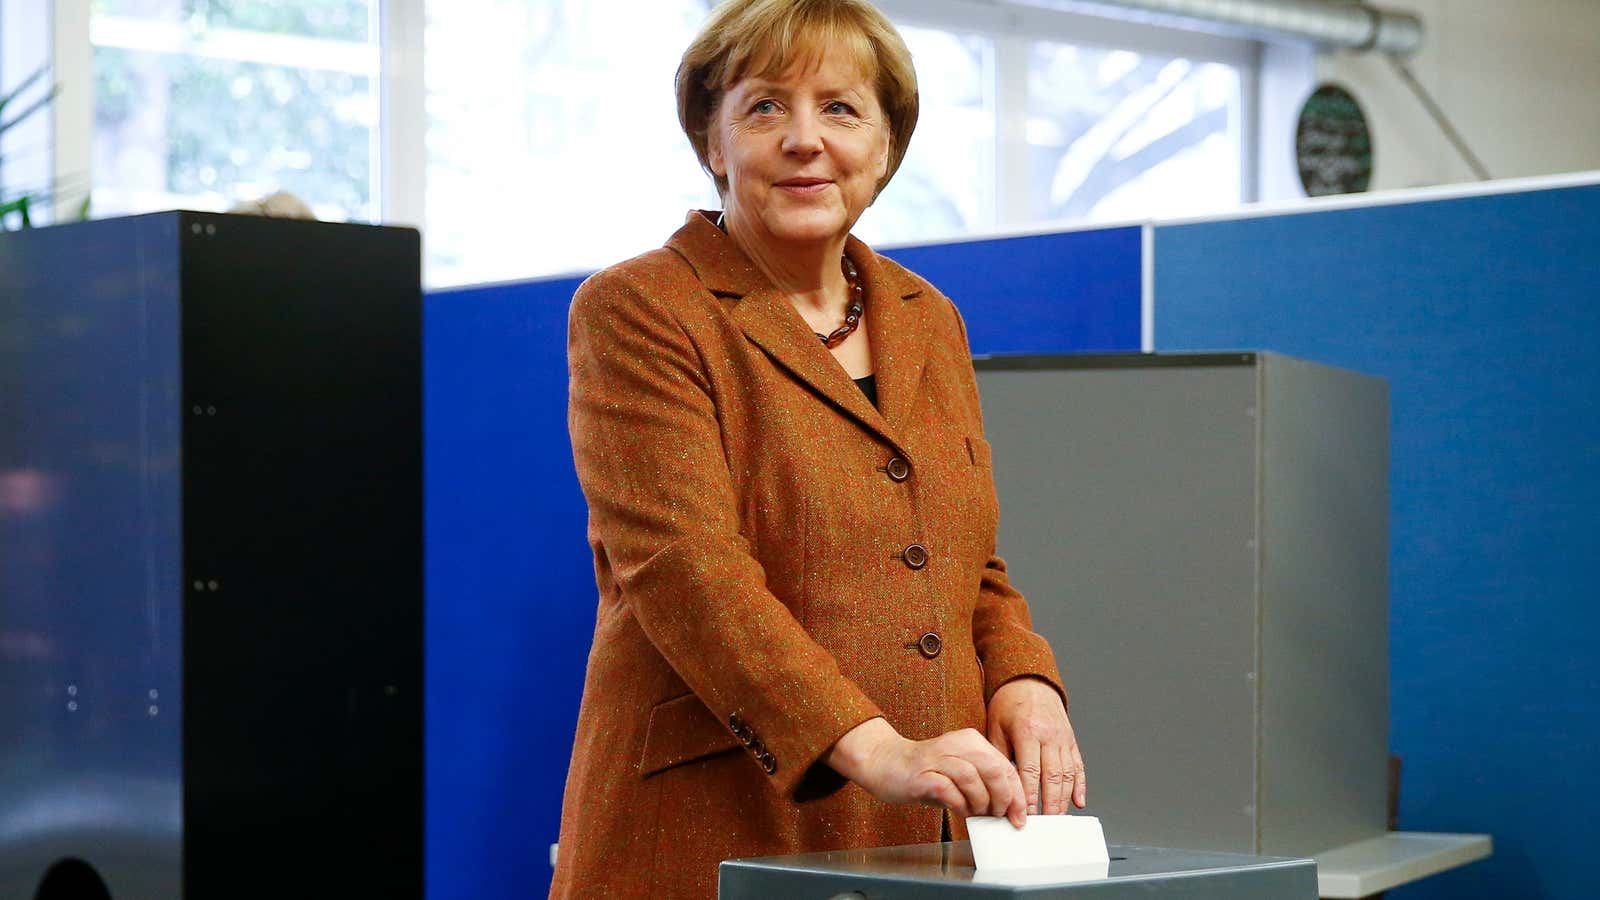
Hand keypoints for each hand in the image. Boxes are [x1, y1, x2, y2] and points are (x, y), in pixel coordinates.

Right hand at [828, 717, 1027, 826]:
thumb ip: (984, 783)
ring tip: (977, 813)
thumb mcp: (961, 772)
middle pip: (994, 770)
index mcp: (971, 740)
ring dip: (980, 803)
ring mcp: (937, 758)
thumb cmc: (927, 772)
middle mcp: (956, 744)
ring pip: (974, 779)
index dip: (1017, 794)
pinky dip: (959, 805)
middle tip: (998, 815)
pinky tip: (959, 810)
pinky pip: (949, 791)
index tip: (1020, 816)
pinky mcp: (922, 774)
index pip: (1005, 767)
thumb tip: (1011, 809)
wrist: (886, 763)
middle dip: (1003, 799)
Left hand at [987, 677, 1085, 813]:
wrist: (1030, 682)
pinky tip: (1078, 802)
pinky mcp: (1071, 740)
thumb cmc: (1009, 704)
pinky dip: (1080, 785)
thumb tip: (998, 784)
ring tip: (1057, 819)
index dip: (1029, 796)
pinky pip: (1078, 766)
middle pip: (1052, 776)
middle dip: (1049, 803)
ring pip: (1067, 774)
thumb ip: (999, 754)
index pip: (1030, 771)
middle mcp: (1049, 736)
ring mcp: (1063, 738)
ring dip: (1063, 799)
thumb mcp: (995, 725)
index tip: (1026, 815)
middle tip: (1044, 824)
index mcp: (1028, 731)